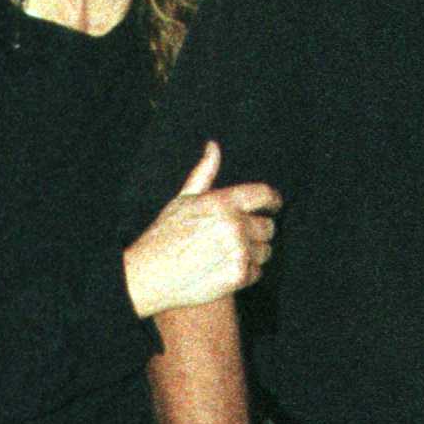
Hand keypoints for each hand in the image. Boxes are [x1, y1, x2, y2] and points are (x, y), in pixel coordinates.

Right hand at [122, 141, 281, 320]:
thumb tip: (213, 146)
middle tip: (236, 239)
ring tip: (226, 255)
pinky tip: (224, 270)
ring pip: (265, 251)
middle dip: (257, 232)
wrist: (149, 276)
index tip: (274, 205)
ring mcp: (238, 251)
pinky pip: (257, 272)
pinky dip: (245, 273)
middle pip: (268, 227)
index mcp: (222, 202)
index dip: (273, 200)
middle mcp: (234, 225)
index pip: (263, 194)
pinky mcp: (238, 275)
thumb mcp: (183, 199)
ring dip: (253, 254)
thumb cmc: (164, 236)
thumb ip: (204, 173)